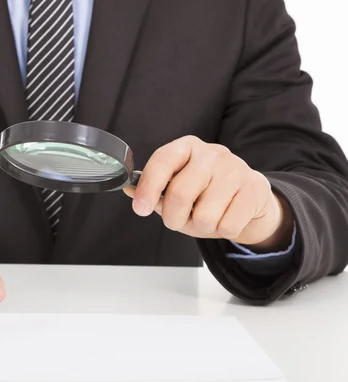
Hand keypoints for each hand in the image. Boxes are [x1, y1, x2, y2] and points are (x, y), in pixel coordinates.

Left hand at [124, 136, 293, 251]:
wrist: (249, 200)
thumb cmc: (206, 195)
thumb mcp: (178, 191)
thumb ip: (155, 193)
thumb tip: (129, 190)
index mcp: (187, 147)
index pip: (163, 161)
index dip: (148, 187)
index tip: (140, 209)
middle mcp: (211, 153)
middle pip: (180, 193)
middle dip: (173, 218)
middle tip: (177, 221)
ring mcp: (235, 168)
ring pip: (205, 215)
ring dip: (201, 227)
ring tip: (207, 218)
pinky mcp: (255, 187)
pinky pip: (228, 224)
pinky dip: (222, 230)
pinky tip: (226, 218)